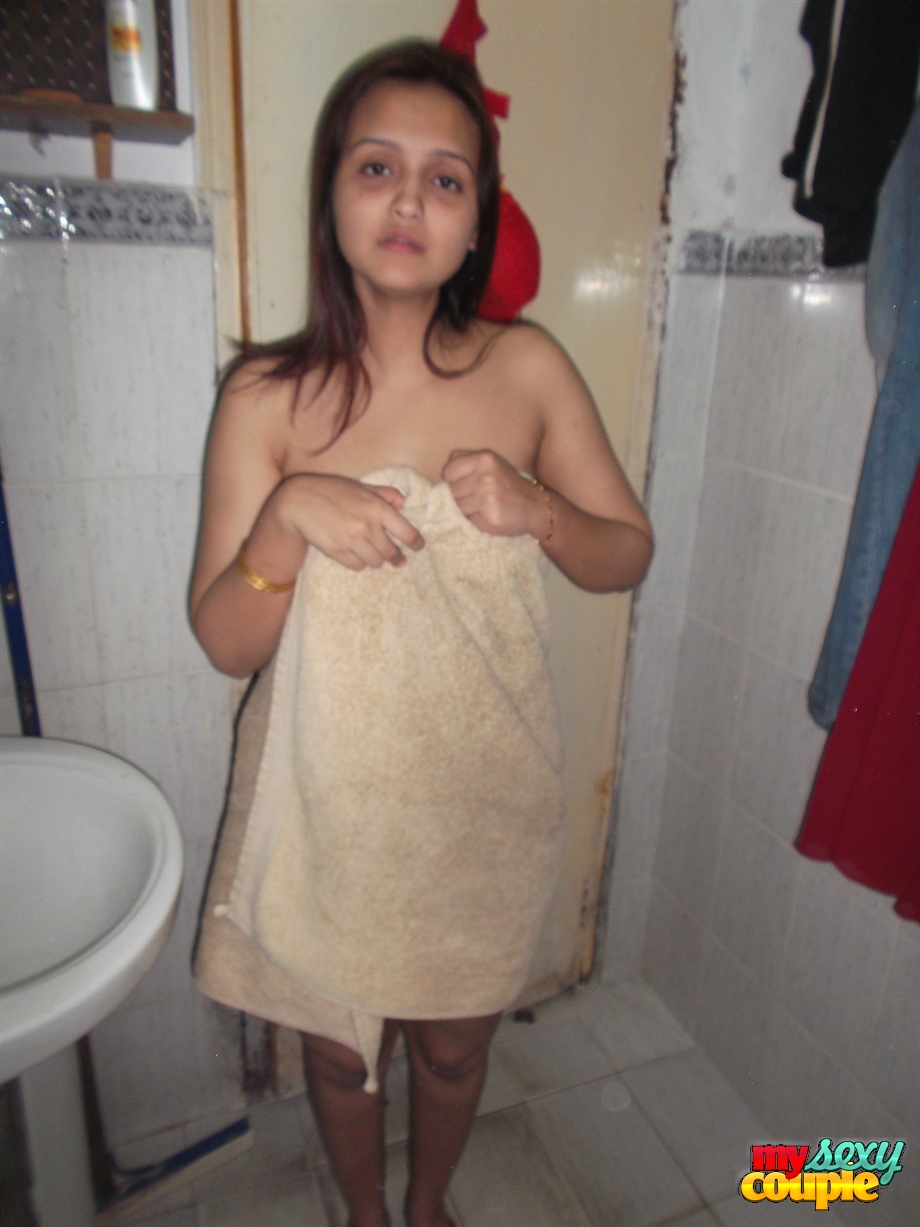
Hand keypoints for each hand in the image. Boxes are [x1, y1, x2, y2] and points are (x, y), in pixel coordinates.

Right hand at [273, 473, 423, 569]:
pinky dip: (360, 562)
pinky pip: (358, 566)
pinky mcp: (337, 552)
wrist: (298, 501)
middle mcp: (367, 526)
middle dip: (396, 556)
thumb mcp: (361, 486)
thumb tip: (404, 502)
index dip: (416, 543)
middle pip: (392, 552)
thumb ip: (385, 494)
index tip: (418, 547)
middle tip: (397, 558)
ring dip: (376, 559)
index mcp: (377, 508)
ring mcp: (352, 540)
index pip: (407, 533)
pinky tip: (355, 553)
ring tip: (372, 553)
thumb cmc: (331, 490)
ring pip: (376, 562)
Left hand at [441, 449, 547, 538]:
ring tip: (485, 506)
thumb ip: (466, 461)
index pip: (448, 471)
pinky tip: (489, 515)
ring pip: (458, 507)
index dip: (452, 480)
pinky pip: (468, 520)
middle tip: (479, 497)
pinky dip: (476, 521)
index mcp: (485, 459)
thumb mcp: (491, 464)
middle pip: (452, 491)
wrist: (536, 507)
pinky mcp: (490, 518)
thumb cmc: (508, 485)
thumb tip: (442, 474)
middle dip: (461, 496)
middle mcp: (486, 476)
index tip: (465, 484)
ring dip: (467, 510)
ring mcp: (488, 498)